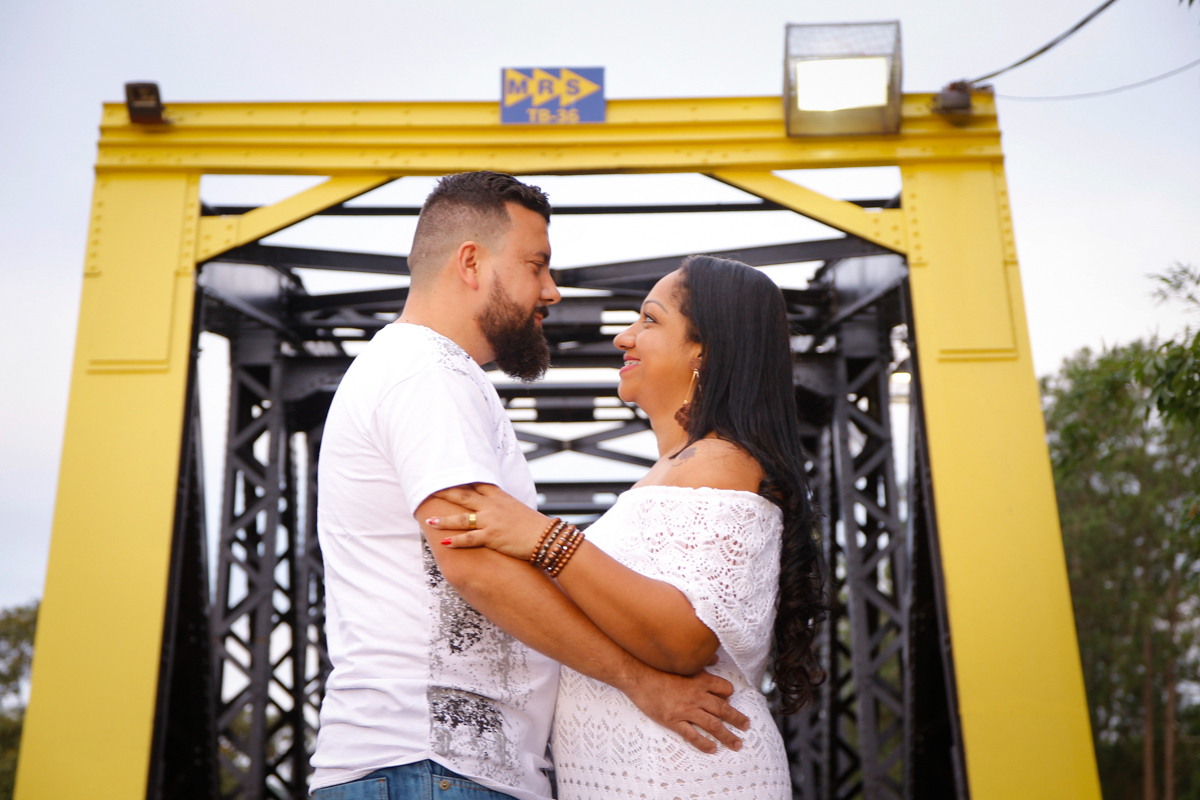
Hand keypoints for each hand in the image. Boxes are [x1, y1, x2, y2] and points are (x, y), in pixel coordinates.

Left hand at [427, 483, 549, 560]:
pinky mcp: (491, 537)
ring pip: (462, 519)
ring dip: (444, 520)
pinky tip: (445, 542)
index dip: (462, 479)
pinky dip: (456, 541)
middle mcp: (492, 506)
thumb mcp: (517, 509)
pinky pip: (469, 539)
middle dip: (446, 493)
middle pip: (464, 497)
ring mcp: (491, 521)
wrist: (546, 538)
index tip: (448, 474)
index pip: (477, 484)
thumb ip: (503, 506)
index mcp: (500, 497)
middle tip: (430, 490)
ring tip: (429, 521)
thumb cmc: (534, 526)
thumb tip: (496, 507)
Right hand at [622, 667, 749, 753]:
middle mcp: (697, 696)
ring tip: (736, 744)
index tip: (730, 700)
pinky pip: (692, 735)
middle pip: (724, 710)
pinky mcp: (674, 721)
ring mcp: (686, 710)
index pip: (724, 689)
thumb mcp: (682, 663)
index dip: (729, 695)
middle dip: (738, 719)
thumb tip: (716, 658)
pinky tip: (712, 749)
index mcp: (700, 680)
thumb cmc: (659, 668)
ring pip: (713, 725)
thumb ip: (702, 662)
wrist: (638, 677)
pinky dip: (704, 743)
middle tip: (746, 726)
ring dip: (727, 736)